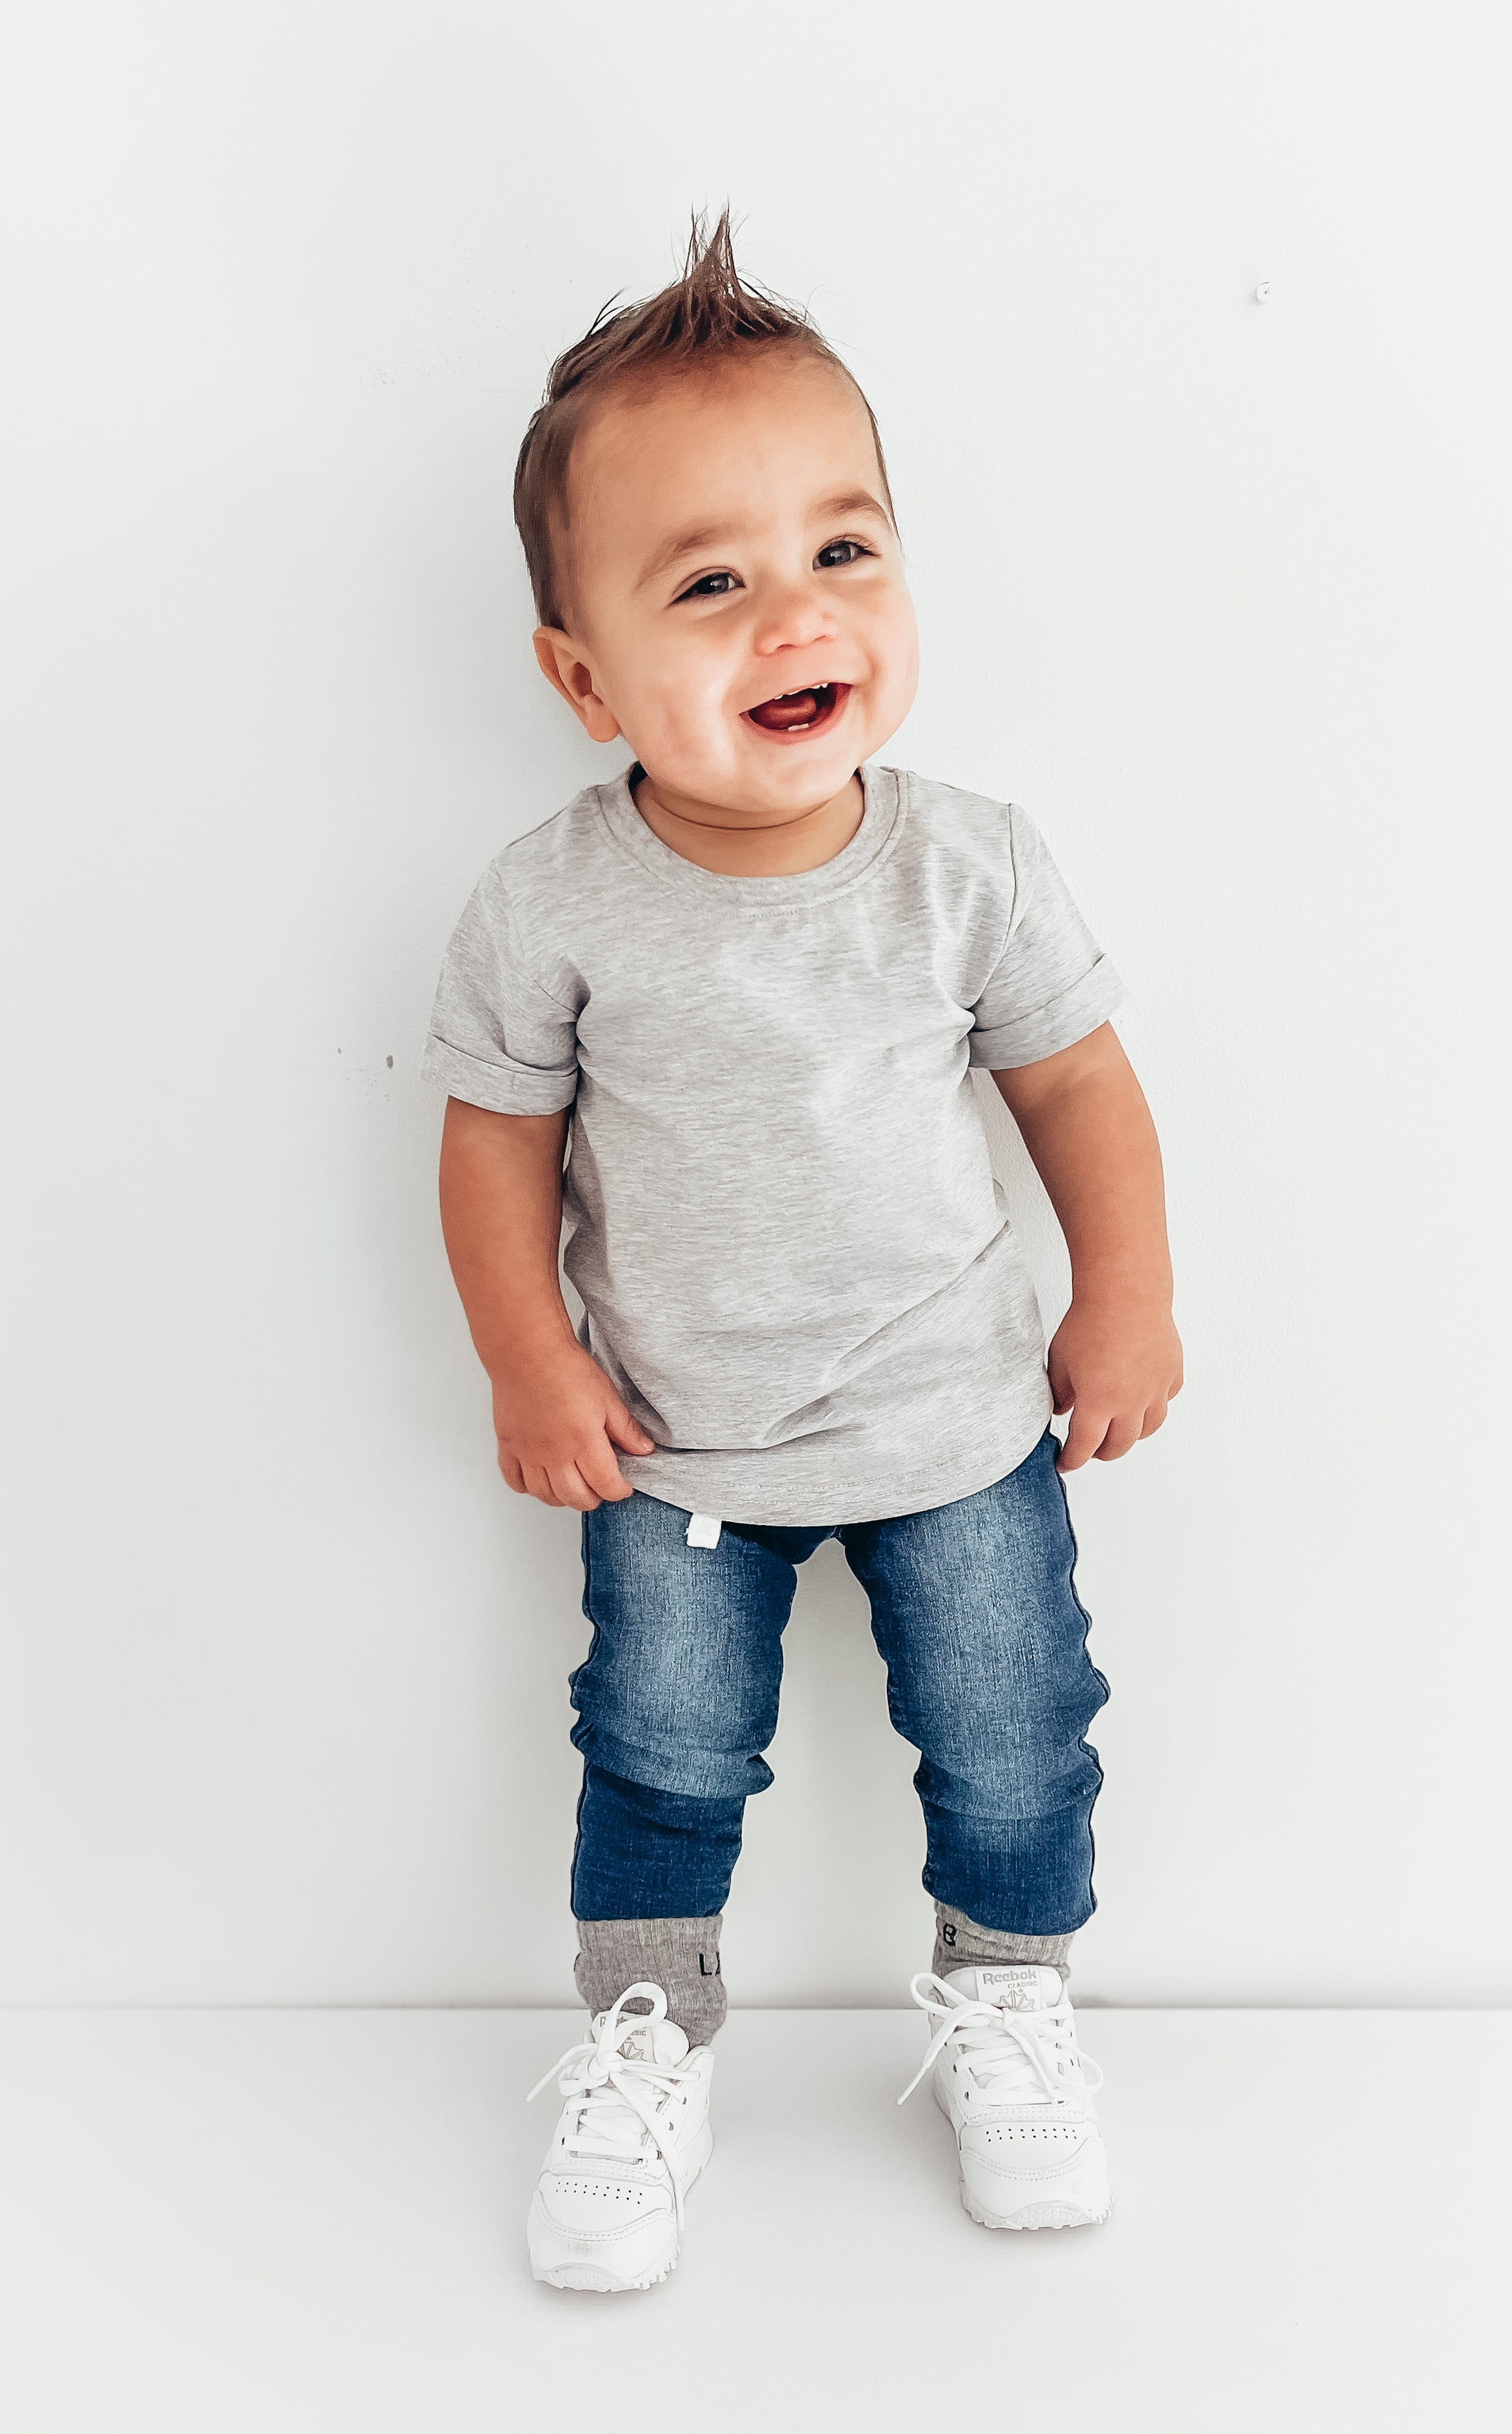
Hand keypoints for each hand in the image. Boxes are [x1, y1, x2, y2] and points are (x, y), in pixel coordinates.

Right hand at [492, 1338, 656, 1509]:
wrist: (527, 1352)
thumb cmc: (567, 1369)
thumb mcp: (607, 1397)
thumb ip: (626, 1429)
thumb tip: (645, 1450)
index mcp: (584, 1442)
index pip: (605, 1485)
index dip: (619, 1491)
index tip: (623, 1485)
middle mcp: (555, 1454)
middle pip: (576, 1497)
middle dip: (594, 1498)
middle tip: (600, 1487)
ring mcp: (528, 1453)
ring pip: (546, 1495)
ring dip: (563, 1497)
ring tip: (574, 1485)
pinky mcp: (508, 1446)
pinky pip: (515, 1481)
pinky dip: (530, 1487)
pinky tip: (541, 1478)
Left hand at [1048, 1296, 1183, 1472]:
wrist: (1124, 1293)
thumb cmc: (1088, 1322)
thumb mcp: (1060, 1360)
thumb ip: (1058, 1391)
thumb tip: (1061, 1409)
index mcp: (1098, 1403)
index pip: (1084, 1446)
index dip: (1072, 1460)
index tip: (1065, 1463)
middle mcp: (1131, 1403)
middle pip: (1118, 1446)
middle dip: (1101, 1452)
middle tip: (1091, 1449)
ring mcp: (1155, 1390)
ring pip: (1148, 1429)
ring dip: (1131, 1435)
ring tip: (1119, 1430)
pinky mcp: (1172, 1373)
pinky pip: (1165, 1401)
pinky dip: (1154, 1406)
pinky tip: (1143, 1399)